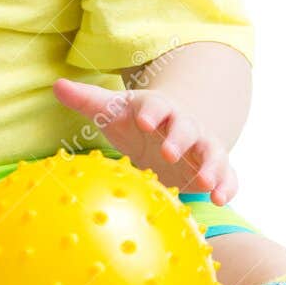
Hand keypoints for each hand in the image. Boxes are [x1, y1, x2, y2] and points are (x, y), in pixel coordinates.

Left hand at [51, 78, 237, 205]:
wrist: (170, 133)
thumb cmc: (135, 122)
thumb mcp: (112, 111)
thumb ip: (87, 100)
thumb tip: (57, 85)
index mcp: (157, 109)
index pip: (156, 105)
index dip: (152, 112)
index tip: (144, 121)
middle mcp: (183, 125)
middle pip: (186, 128)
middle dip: (179, 139)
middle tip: (168, 152)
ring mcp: (201, 146)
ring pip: (212, 152)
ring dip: (211, 165)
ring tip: (206, 182)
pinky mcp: (214, 168)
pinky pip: (228, 174)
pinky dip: (228, 185)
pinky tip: (221, 199)